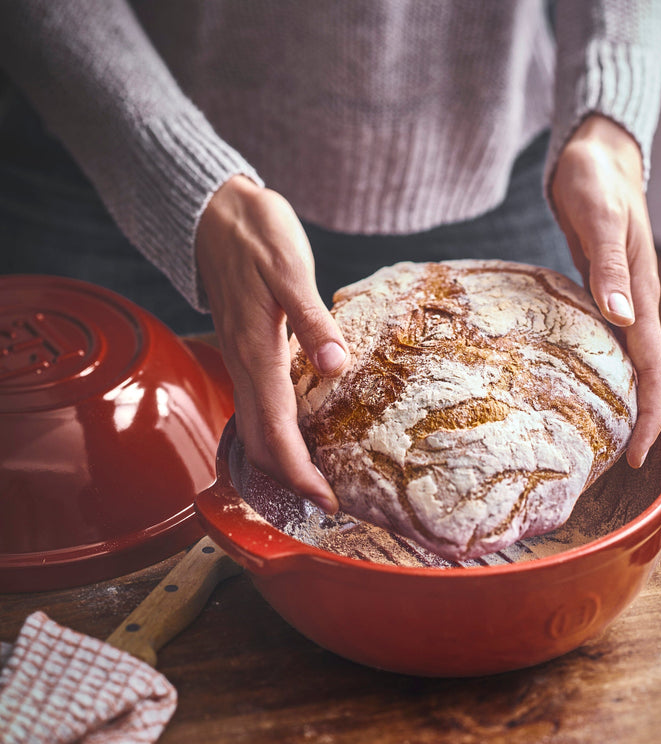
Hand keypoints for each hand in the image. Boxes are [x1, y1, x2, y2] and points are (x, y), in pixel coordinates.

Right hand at [196, 176, 348, 511]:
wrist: (213, 213)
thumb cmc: (255, 235)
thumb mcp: (289, 269)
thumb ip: (312, 319)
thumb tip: (336, 365)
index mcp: (257, 353)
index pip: (276, 432)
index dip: (300, 473)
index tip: (326, 501)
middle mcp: (245, 365)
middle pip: (262, 442)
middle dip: (292, 480)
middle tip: (328, 503)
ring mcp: (242, 359)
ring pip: (256, 428)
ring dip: (284, 461)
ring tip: (317, 480)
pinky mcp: (246, 350)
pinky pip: (258, 406)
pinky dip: (277, 433)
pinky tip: (300, 434)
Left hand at [550, 115, 660, 467]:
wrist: (595, 156)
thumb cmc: (596, 182)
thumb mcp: (601, 219)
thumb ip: (610, 267)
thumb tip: (622, 317)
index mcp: (642, 296)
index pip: (652, 368)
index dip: (647, 414)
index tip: (635, 455)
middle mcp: (633, 305)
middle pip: (643, 374)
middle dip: (634, 419)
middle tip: (613, 463)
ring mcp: (616, 300)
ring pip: (624, 361)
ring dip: (617, 399)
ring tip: (596, 436)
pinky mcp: (597, 292)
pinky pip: (603, 341)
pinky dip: (597, 369)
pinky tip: (578, 384)